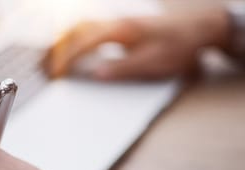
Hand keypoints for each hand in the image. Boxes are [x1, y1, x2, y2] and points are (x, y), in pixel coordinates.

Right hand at [44, 7, 229, 79]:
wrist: (202, 28)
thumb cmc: (180, 46)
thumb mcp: (153, 63)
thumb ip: (122, 68)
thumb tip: (95, 74)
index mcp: (121, 30)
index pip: (84, 42)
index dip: (65, 58)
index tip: (52, 72)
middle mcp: (117, 21)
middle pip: (77, 29)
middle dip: (56, 48)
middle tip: (42, 66)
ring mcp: (119, 21)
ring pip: (83, 26)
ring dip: (65, 42)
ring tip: (52, 60)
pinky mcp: (123, 25)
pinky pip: (92, 28)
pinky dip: (77, 39)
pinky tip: (74, 49)